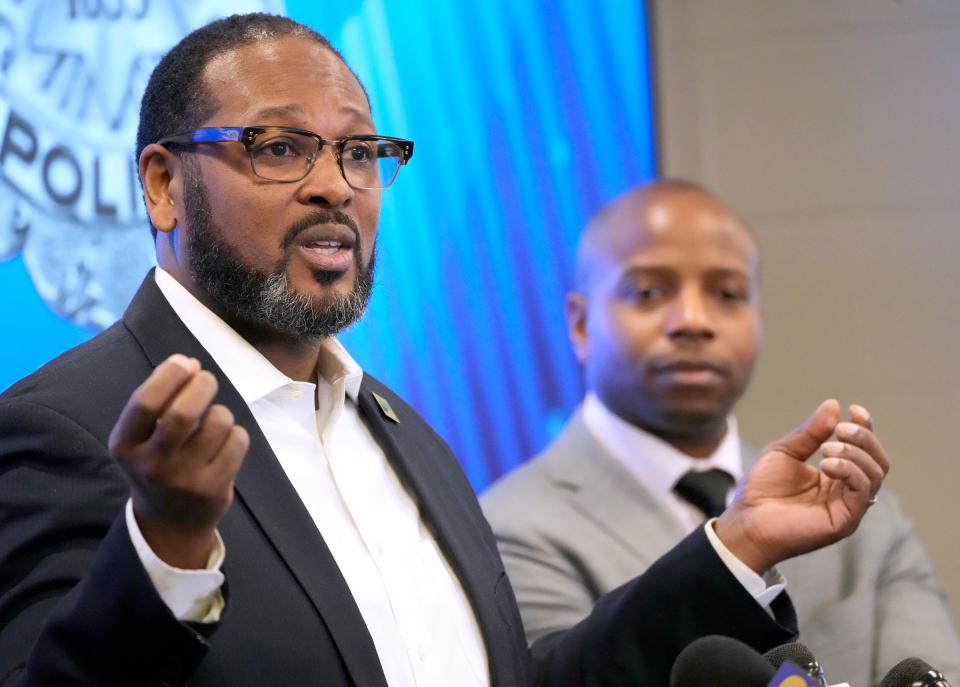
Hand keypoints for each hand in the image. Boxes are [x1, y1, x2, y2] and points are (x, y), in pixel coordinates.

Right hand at [108, 354, 249, 568]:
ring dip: (222, 412)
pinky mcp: (212, 489)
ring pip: (217, 424)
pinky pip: (237, 442)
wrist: (169, 524)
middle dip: (202, 386)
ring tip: (215, 420)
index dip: (170, 375)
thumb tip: (191, 363)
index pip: (145, 402)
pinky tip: (225, 442)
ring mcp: (183, 480)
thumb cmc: (158, 464)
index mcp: (125, 445)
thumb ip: (161, 400)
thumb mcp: (142, 438)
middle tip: (206, 381)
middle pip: (183, 413)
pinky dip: (236, 433)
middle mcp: (151, 465)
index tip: (186, 362)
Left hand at [715, 399, 889, 572]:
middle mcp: (846, 490)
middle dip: (864, 438)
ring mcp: (849, 506)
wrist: (747, 518)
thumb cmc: (762, 488)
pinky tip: (826, 464)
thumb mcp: (785, 451)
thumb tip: (834, 404)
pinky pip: (863, 491)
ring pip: (875, 473)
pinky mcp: (846, 520)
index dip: (865, 427)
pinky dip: (850, 471)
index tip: (854, 409)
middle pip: (878, 460)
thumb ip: (810, 432)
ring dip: (854, 454)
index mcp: (835, 474)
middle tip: (841, 429)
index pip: (863, 449)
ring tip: (826, 449)